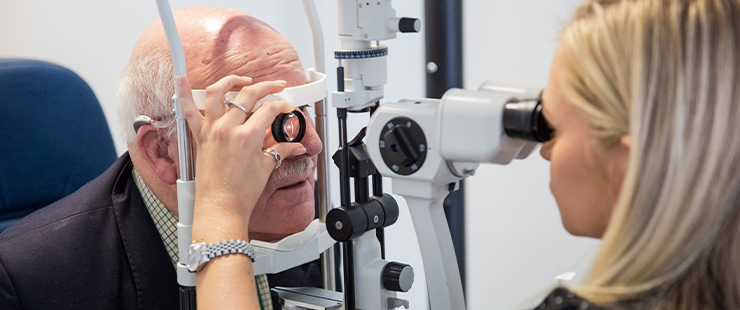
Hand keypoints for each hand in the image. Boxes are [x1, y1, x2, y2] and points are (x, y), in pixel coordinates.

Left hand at [177, 75, 305, 241]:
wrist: (220, 208)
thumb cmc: (240, 194)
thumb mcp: (266, 168)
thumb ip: (281, 151)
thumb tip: (294, 146)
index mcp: (247, 137)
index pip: (269, 109)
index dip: (283, 105)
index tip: (288, 108)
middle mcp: (227, 129)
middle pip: (248, 95)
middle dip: (267, 87)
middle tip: (277, 87)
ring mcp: (211, 131)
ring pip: (219, 93)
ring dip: (231, 81)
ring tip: (242, 80)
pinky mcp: (200, 137)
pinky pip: (189, 111)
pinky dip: (184, 94)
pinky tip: (181, 80)